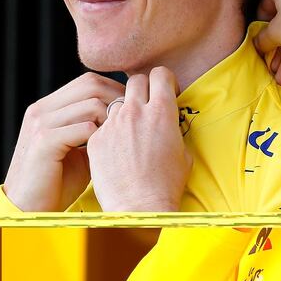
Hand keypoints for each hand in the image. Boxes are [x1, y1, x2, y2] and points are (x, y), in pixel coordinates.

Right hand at [3, 72, 124, 211]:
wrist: (30, 210)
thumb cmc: (58, 181)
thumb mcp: (77, 147)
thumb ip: (94, 127)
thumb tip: (126, 113)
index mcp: (47, 107)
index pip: (87, 81)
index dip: (114, 89)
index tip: (132, 107)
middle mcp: (41, 110)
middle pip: (90, 85)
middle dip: (117, 99)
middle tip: (132, 120)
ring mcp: (41, 124)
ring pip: (91, 105)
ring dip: (111, 120)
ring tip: (119, 138)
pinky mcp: (44, 142)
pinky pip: (84, 127)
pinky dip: (101, 136)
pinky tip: (106, 150)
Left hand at [87, 67, 192, 210]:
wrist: (139, 207)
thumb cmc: (166, 185)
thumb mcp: (183, 153)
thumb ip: (174, 129)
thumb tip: (170, 123)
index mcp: (162, 111)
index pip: (160, 74)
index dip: (164, 81)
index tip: (165, 92)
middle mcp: (136, 112)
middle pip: (135, 80)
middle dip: (142, 89)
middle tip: (145, 106)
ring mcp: (113, 124)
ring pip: (117, 103)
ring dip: (125, 112)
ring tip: (129, 134)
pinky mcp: (97, 139)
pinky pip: (103, 126)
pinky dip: (110, 134)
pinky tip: (116, 151)